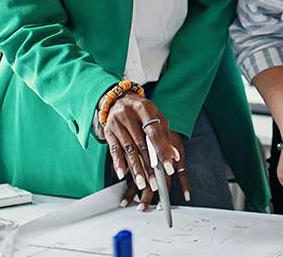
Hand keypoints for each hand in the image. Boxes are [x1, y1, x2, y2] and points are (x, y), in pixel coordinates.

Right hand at [102, 94, 188, 209]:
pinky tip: (122, 174)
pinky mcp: (108, 132)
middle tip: (156, 182)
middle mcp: (128, 115)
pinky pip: (113, 150)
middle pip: (140, 145)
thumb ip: (165, 135)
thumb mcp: (156, 117)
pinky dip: (118, 163)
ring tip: (142, 183)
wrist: (119, 99)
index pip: (155, 133)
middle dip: (149, 166)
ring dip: (136, 169)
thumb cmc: (142, 110)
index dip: (162, 152)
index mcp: (144, 108)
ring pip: (128, 150)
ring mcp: (116, 123)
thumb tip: (174, 156)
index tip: (168, 167)